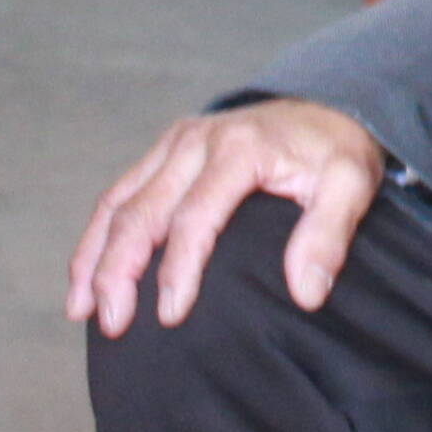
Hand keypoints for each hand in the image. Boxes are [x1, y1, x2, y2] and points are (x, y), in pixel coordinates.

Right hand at [67, 98, 386, 334]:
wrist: (325, 107)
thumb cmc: (334, 153)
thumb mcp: (350, 186)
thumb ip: (328, 237)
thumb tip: (305, 293)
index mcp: (238, 149)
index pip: (194, 216)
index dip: (177, 269)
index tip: (169, 317)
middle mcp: (196, 140)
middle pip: (141, 210)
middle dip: (118, 270)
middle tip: (112, 324)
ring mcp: (175, 144)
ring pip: (118, 202)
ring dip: (95, 256)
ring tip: (81, 309)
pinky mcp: (165, 152)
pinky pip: (119, 194)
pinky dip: (98, 236)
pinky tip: (86, 276)